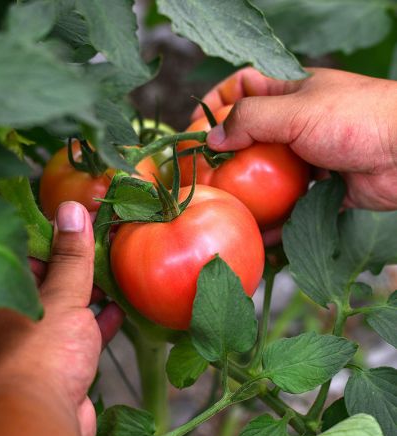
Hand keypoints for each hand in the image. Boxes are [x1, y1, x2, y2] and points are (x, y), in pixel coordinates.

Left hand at [0, 201, 123, 435]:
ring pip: (73, 306)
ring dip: (95, 291)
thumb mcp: (61, 294)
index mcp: (12, 294)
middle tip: (112, 240)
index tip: (87, 216)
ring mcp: (45, 340)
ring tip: (121, 269)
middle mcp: (24, 315)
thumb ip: (70, 255)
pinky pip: (87, 333)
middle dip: (83, 262)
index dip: (60, 233)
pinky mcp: (66, 362)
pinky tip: (122, 308)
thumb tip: (71, 208)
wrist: (42, 420)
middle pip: (56, 278)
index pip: (33, 251)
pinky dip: (103, 320)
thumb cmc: (43, 350)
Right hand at [199, 67, 396, 209]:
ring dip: (246, 191)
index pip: (242, 88)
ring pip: (266, 173)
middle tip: (203, 174)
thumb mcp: (295, 109)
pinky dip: (275, 219)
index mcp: (289, 92)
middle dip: (225, 155)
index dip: (215, 104)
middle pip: (249, 136)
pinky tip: (258, 234)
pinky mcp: (320, 186)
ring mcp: (306, 156)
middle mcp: (294, 123)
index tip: (195, 128)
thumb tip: (212, 138)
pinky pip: (289, 203)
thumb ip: (250, 119)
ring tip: (223, 207)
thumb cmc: (355, 117)